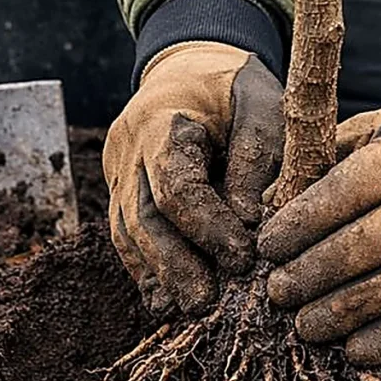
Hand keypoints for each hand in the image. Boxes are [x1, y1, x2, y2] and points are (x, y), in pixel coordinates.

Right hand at [103, 42, 283, 314]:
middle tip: (206, 305)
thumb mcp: (261, 109)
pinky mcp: (123, 194)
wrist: (190, 68)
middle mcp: (128, 151)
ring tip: (191, 311)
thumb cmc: (236, 89)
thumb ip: (255, 161)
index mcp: (163, 121)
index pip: (176, 183)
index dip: (207, 225)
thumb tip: (247, 222)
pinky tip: (167, 302)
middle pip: (142, 217)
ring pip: (128, 233)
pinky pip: (128, 238)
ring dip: (160, 276)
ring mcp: (119, 174)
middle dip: (175, 265)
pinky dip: (148, 271)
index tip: (243, 257)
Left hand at [258, 84, 380, 364]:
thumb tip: (264, 202)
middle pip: (363, 247)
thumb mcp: (375, 125)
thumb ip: (322, 158)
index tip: (266, 246)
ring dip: (342, 313)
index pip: (344, 195)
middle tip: (276, 292)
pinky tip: (352, 352)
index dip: (300, 224)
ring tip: (303, 327)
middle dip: (311, 275)